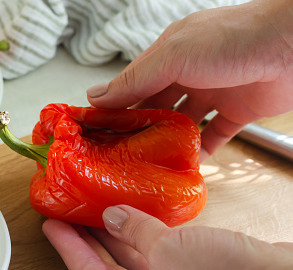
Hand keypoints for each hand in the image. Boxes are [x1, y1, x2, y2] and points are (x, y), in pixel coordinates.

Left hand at [43, 206, 292, 269]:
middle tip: (70, 213)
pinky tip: (136, 216)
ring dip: (118, 236)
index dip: (68, 247)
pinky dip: (146, 239)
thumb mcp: (167, 251)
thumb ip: (134, 231)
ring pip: (134, 264)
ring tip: (98, 208)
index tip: (51, 225)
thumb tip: (114, 215)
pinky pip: (159, 260)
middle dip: (89, 240)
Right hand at [86, 0, 292, 160]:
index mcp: (169, 54)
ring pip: (182, 123)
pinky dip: (201, 150)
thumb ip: (135, 78)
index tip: (97, 130)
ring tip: (148, 164)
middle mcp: (189, 72)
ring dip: (167, 141)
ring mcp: (214, 92)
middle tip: (119, 154)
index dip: (115, 106)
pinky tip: (186, 166)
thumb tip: (95, 96)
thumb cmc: (233, 40)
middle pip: (156, 105)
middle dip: (138, 128)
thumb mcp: (173, 56)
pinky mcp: (238, 111)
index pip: (134, 83)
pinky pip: (214, 136)